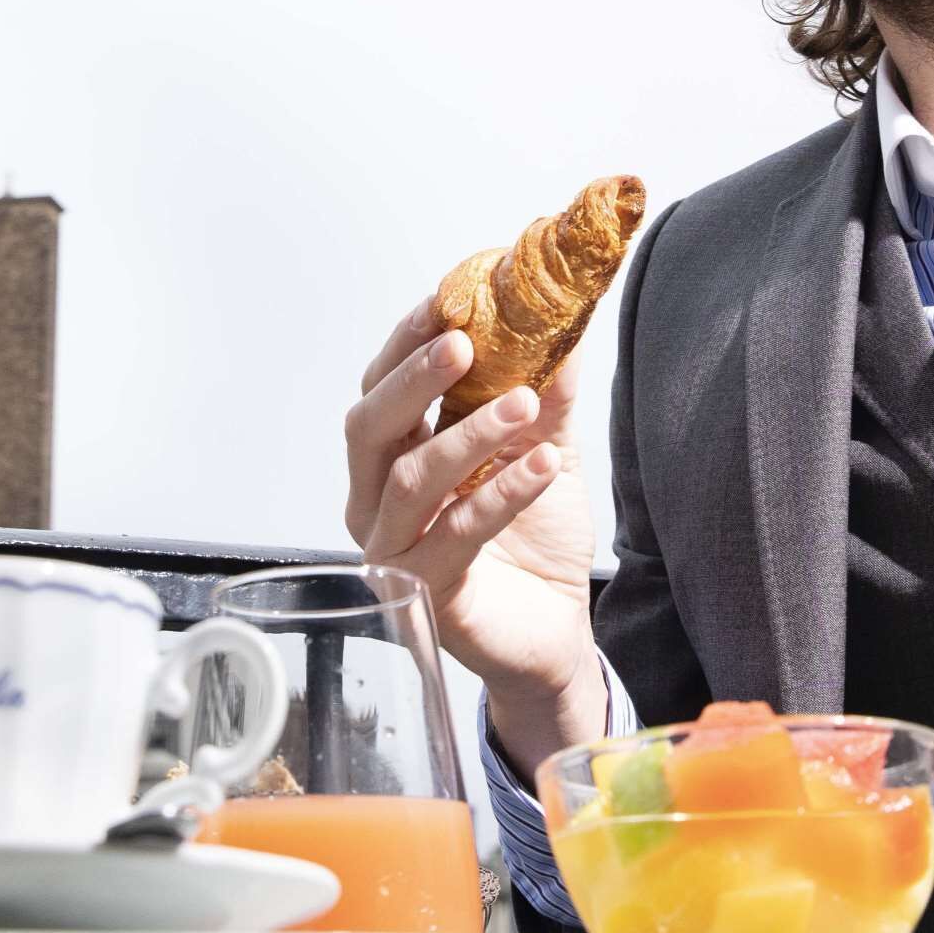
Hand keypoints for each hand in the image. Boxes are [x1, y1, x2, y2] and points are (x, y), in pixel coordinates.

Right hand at [344, 297, 604, 770]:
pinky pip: (454, 535)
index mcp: (392, 458)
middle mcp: (376, 503)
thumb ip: (546, 395)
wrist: (554, 631)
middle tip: (463, 344)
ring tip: (526, 403)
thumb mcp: (546, 450)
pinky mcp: (425, 597)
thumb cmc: (533, 541)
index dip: (406, 343)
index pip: (380, 388)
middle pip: (368, 429)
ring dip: (470, 435)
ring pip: (411, 481)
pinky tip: (543, 465)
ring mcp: (394, 552)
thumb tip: (565, 323)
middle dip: (413, 380)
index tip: (445, 301)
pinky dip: (500, 494)